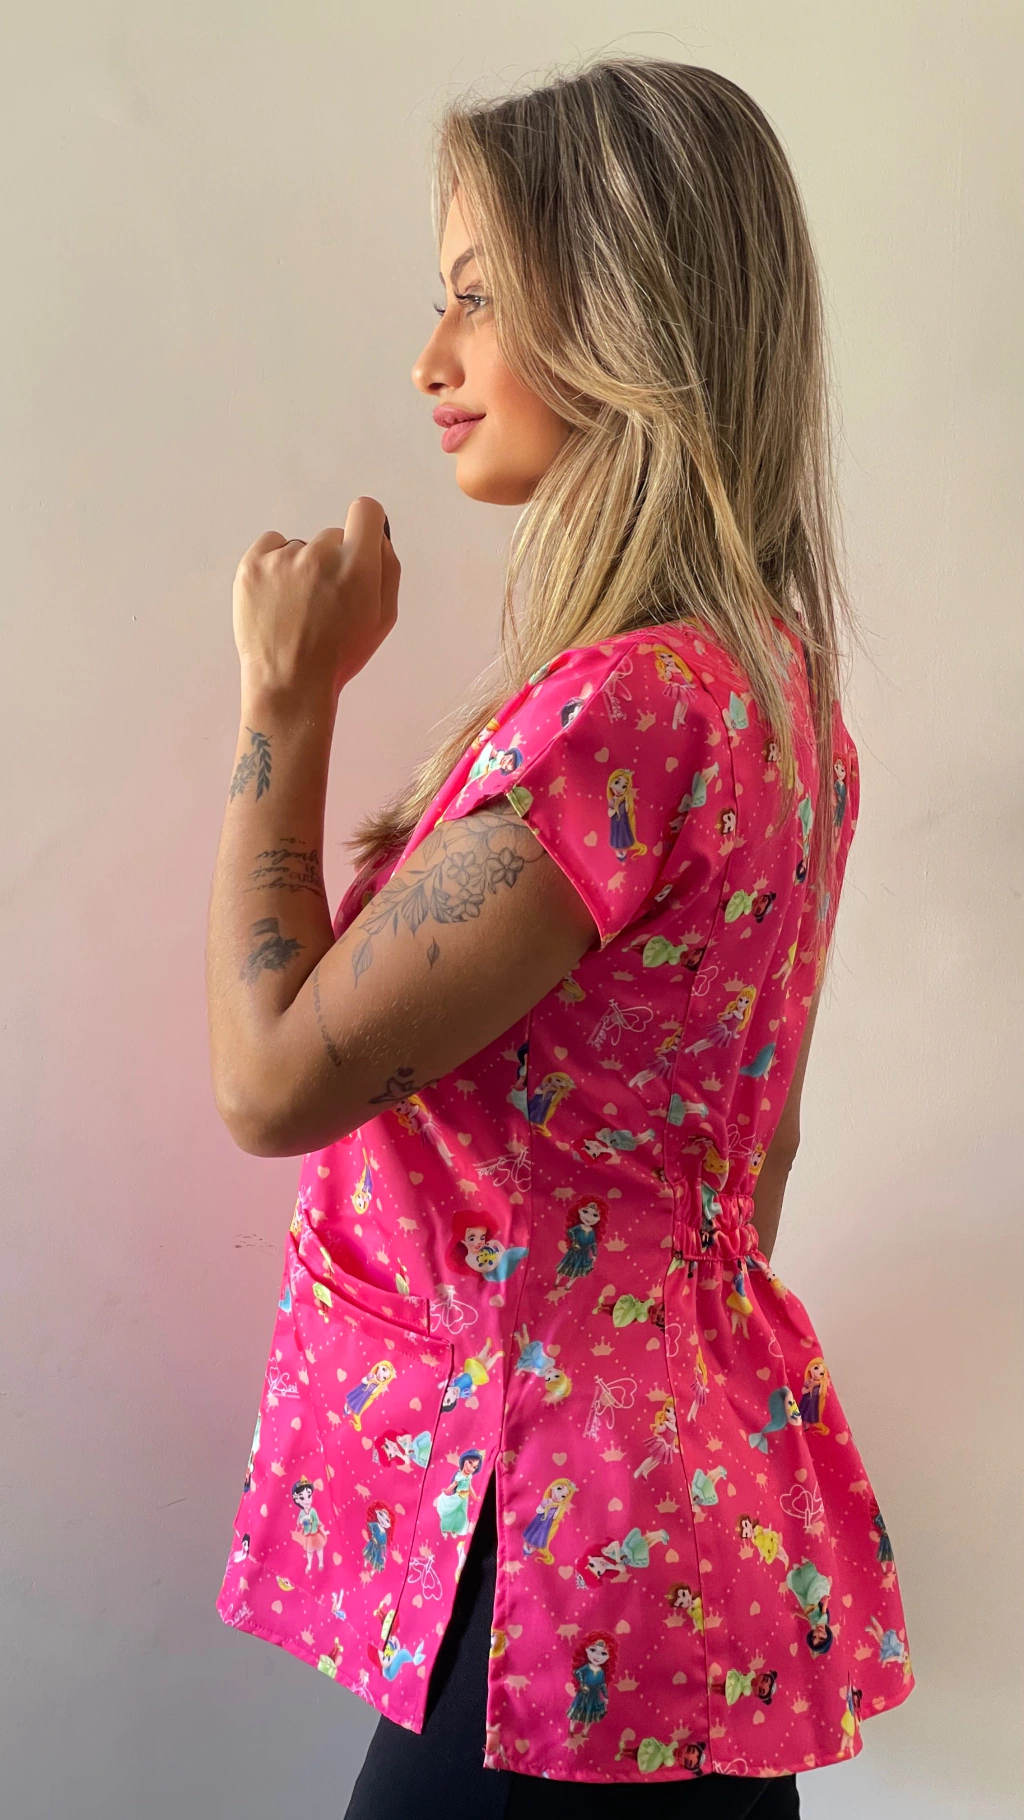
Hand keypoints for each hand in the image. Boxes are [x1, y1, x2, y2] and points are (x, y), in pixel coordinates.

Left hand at [232, 496, 399, 700]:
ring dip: (302, 567)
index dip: (367, 525)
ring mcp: (283, 559)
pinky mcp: (252, 565)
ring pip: (301, 546)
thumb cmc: (338, 655)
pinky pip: (271, 546)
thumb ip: (387, 569)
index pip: (367, 511)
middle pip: (333, 536)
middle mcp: (320, 556)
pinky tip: (279, 596)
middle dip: (333, 561)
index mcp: (358, 568)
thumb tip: (379, 537)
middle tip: (325, 600)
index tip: (361, 540)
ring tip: (298, 607)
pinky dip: (275, 564)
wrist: (289, 683)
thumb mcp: (383, 618)